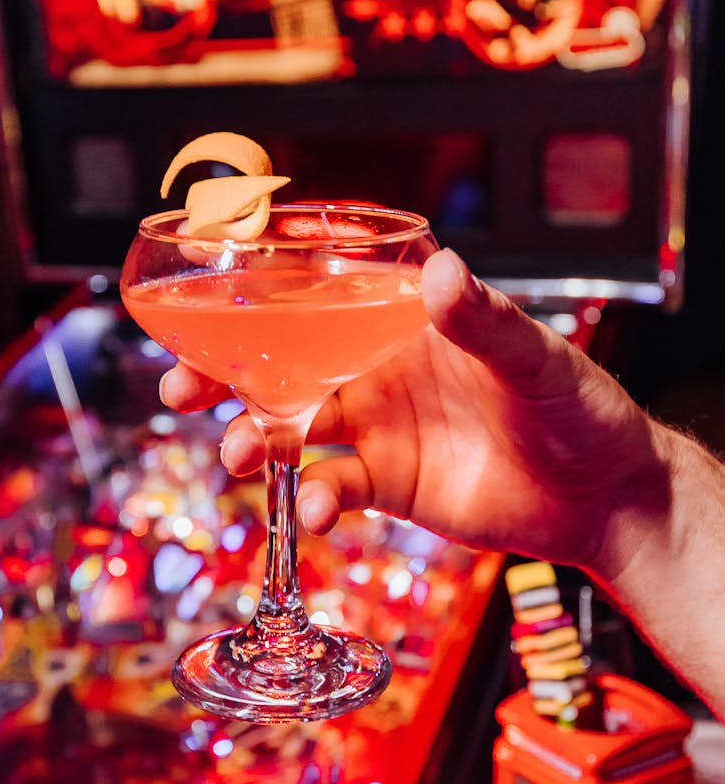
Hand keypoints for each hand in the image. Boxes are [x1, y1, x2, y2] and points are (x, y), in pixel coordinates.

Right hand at [159, 249, 667, 576]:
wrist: (603, 500)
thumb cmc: (579, 409)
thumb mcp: (536, 359)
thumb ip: (485, 322)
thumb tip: (443, 271)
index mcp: (404, 317)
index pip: (319, 291)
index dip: (259, 291)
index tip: (204, 292)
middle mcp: (377, 365)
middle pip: (280, 359)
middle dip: (223, 370)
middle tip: (180, 385)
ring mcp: (377, 425)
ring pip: (290, 424)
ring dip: (254, 438)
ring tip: (238, 454)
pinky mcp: (386, 483)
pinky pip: (331, 486)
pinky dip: (313, 499)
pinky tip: (314, 512)